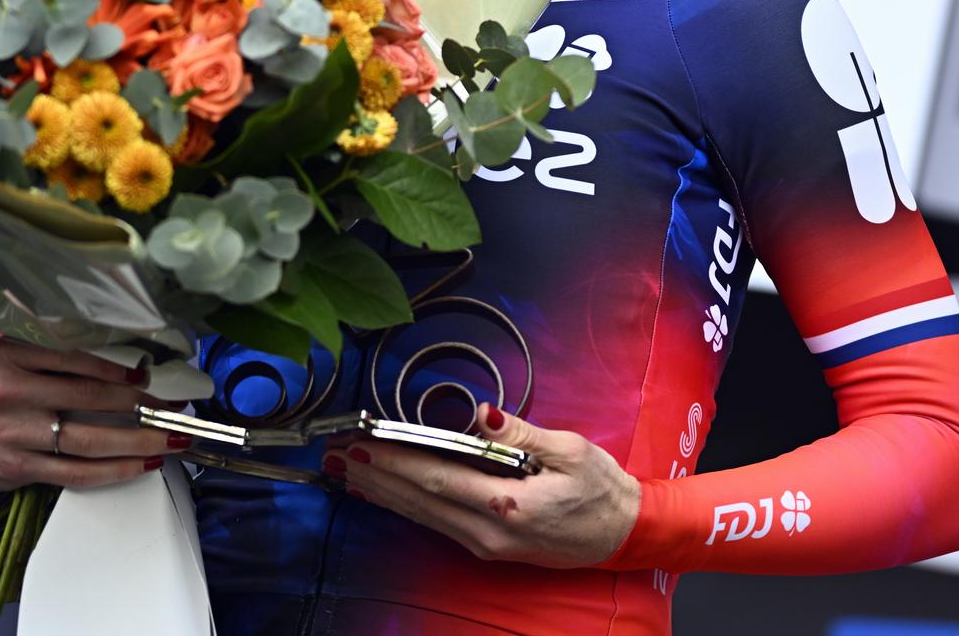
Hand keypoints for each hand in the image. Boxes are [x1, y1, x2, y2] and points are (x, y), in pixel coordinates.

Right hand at [0, 340, 179, 492]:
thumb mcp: (3, 360)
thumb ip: (50, 356)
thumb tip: (118, 363)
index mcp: (12, 356)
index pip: (78, 358)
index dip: (121, 369)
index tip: (151, 376)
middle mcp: (13, 392)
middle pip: (92, 398)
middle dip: (142, 404)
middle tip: (175, 408)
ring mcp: (16, 433)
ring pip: (90, 439)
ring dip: (139, 441)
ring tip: (171, 439)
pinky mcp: (18, 468)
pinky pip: (76, 472)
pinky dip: (114, 470)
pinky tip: (141, 464)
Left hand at [328, 403, 640, 567]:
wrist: (622, 534)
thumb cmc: (601, 490)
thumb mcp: (570, 449)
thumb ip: (519, 432)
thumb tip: (481, 412)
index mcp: (509, 505)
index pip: (438, 478)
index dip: (396, 461)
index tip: (364, 443)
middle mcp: (489, 532)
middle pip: (420, 500)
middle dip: (375, 475)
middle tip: (336, 453)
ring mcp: (486, 544)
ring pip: (422, 515)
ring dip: (383, 492)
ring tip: (348, 471)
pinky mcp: (489, 546)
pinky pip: (436, 523)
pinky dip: (406, 505)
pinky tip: (387, 494)